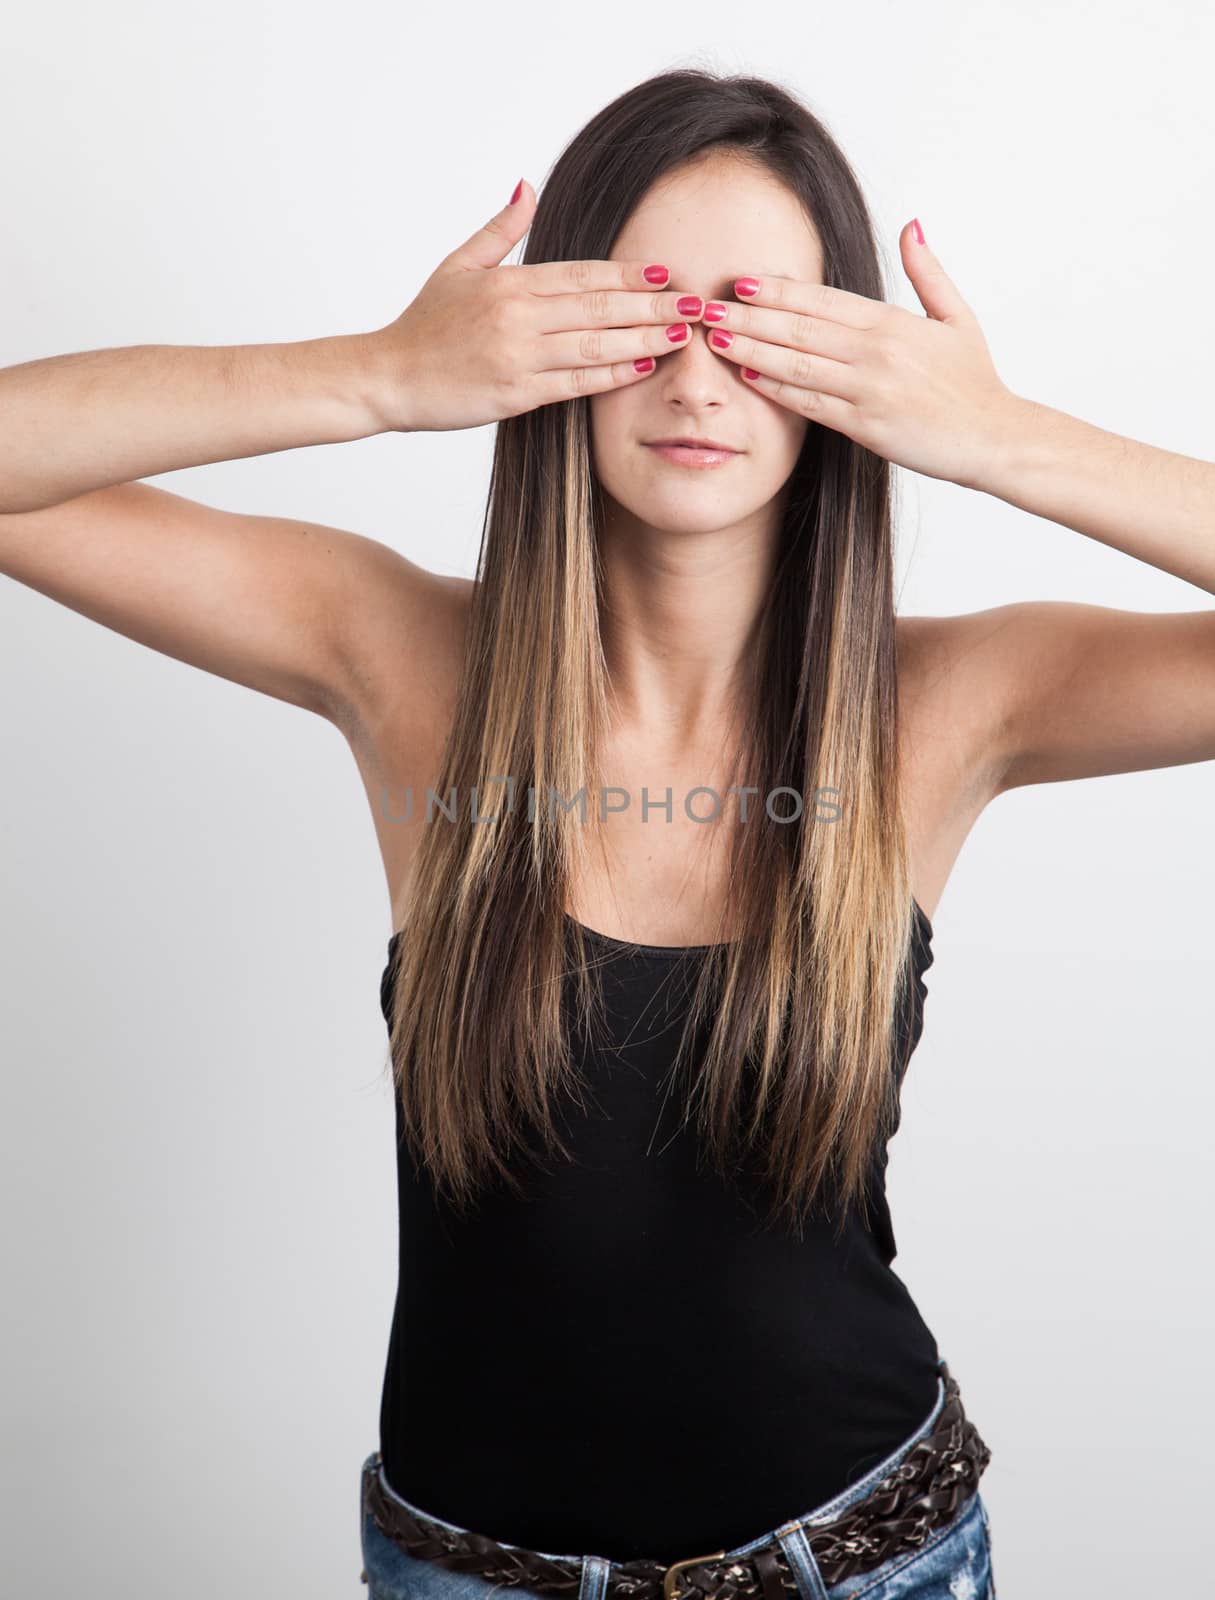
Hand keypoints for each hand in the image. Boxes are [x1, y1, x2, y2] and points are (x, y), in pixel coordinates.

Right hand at [365, 179, 703, 433]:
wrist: (387, 377)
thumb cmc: (423, 326)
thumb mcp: (457, 266)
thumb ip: (499, 230)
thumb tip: (525, 184)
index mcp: (508, 283)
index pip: (581, 275)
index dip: (627, 275)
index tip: (664, 273)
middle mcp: (517, 316)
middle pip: (598, 307)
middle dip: (652, 305)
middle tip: (694, 302)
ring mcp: (517, 356)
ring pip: (594, 344)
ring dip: (644, 338)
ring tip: (682, 334)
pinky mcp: (514, 394)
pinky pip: (574, 382)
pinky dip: (611, 373)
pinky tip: (643, 365)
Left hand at [699, 221, 1021, 488]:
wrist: (993, 436)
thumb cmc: (974, 382)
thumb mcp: (957, 317)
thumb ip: (928, 272)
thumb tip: (912, 224)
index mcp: (893, 322)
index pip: (823, 300)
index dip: (779, 291)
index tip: (742, 283)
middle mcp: (876, 350)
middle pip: (800, 327)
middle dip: (749, 317)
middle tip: (707, 307)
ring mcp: (868, 388)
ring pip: (798, 363)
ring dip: (752, 350)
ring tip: (715, 338)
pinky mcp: (865, 424)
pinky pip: (812, 403)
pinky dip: (778, 389)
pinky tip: (749, 377)